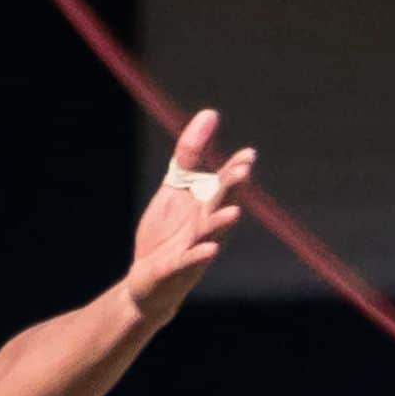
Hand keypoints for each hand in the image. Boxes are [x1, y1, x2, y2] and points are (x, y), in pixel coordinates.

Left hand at [120, 111, 254, 320]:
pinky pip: (190, 261)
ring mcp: (192, 249)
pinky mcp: (175, 268)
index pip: (225, 185)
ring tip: (234, 211)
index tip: (247, 155)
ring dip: (221, 222)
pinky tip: (210, 247)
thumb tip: (210, 113)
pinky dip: (200, 255)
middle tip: (242, 171)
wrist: (147, 282)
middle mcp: (205, 227)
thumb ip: (190, 154)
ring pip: (210, 233)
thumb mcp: (174, 188)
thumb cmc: (166, 234)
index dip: (235, 171)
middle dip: (230, 190)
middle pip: (220, 204)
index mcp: (206, 206)